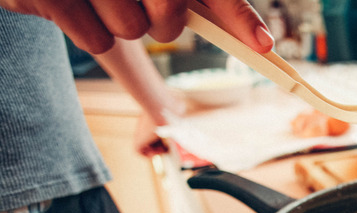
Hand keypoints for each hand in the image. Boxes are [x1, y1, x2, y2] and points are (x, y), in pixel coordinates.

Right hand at [0, 0, 272, 53]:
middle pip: (168, 19)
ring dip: (119, 24)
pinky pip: (95, 41)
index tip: (264, 44)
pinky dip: (89, 31)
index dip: (237, 15)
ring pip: (131, 32)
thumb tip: (258, 38)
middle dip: (164, 22)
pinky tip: (73, 1)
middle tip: (143, 1)